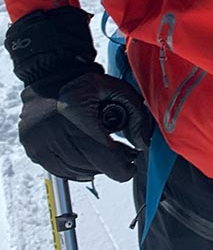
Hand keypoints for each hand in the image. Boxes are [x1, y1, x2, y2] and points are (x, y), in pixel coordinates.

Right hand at [20, 71, 151, 181]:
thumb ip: (137, 115)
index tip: (132, 167)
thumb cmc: (85, 83)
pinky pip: (60, 171)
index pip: (104, 154)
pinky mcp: (34, 149)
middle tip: (125, 157)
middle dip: (113, 165)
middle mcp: (54, 128)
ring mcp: (41, 141)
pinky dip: (78, 169)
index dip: (122, 166)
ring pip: (77, 170)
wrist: (51, 78)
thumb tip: (142, 143)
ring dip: (96, 167)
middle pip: (92, 165)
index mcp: (76, 111)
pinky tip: (89, 158)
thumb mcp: (119, 90)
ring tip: (108, 153)